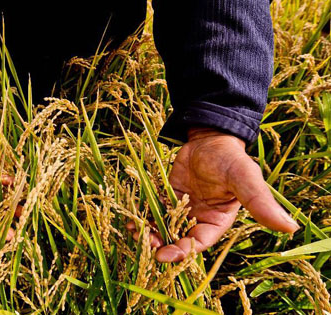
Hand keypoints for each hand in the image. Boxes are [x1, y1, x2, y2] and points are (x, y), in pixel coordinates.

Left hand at [127, 127, 298, 261]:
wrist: (209, 138)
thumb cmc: (230, 158)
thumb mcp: (245, 179)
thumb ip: (260, 202)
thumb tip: (289, 226)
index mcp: (216, 223)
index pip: (198, 244)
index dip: (183, 252)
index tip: (167, 255)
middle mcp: (197, 220)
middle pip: (176, 240)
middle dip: (161, 245)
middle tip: (146, 244)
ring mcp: (180, 210)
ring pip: (162, 229)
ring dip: (149, 234)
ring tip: (135, 232)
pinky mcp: (166, 198)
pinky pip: (153, 212)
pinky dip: (143, 217)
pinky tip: (132, 219)